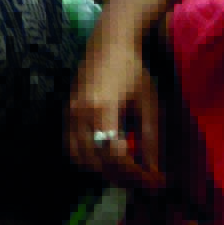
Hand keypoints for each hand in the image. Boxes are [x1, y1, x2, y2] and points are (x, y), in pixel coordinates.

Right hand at [66, 30, 165, 189]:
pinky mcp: (66, 113)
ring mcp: (69, 113)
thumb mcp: (149, 103)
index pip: (116, 156)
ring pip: (81, 159)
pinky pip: (71, 147)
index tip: (158, 181)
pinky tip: (107, 160)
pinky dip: (88, 161)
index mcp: (103, 109)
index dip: (138, 174)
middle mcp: (81, 114)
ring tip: (127, 172)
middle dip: (124, 177)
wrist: (108, 43)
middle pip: (98, 162)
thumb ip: (150, 138)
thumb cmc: (133, 70)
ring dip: (104, 172)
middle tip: (146, 181)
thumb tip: (154, 172)